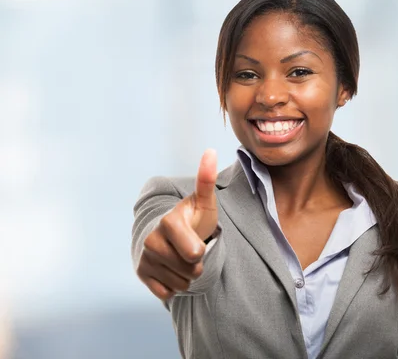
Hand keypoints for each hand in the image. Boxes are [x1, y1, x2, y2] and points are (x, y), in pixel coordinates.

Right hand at [137, 149, 218, 300]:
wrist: (172, 237)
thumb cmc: (194, 219)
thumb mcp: (204, 202)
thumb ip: (206, 180)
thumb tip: (211, 150)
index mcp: (169, 221)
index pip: (194, 253)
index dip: (201, 251)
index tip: (198, 241)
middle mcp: (151, 239)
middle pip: (190, 270)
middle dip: (196, 264)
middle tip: (192, 251)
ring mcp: (144, 258)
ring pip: (180, 283)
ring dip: (187, 275)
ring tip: (183, 258)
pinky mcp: (141, 274)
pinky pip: (167, 293)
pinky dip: (174, 286)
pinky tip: (172, 270)